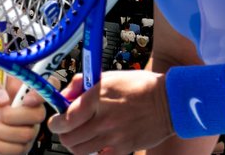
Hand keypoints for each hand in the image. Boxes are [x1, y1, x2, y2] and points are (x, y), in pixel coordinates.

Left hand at [0, 73, 46, 154]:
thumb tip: (4, 98)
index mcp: (20, 89)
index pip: (47, 85)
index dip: (42, 93)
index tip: (26, 100)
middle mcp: (28, 109)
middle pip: (39, 114)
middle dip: (13, 116)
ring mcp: (26, 129)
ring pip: (27, 135)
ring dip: (2, 132)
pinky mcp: (19, 147)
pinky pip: (18, 151)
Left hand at [48, 70, 173, 154]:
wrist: (169, 102)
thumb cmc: (139, 86)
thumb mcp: (108, 77)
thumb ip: (81, 84)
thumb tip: (64, 96)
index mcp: (97, 97)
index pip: (65, 119)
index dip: (55, 122)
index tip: (56, 120)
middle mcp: (103, 119)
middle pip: (68, 138)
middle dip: (63, 133)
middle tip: (67, 128)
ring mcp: (113, 136)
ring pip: (79, 150)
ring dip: (76, 144)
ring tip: (82, 135)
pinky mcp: (123, 148)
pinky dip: (94, 151)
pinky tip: (98, 141)